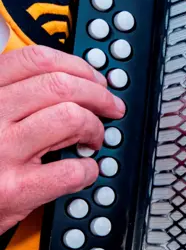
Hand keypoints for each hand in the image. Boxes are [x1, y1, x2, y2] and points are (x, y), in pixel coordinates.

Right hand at [0, 45, 124, 234]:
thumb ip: (13, 95)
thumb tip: (66, 81)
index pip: (36, 60)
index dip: (76, 66)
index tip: (94, 78)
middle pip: (60, 85)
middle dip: (98, 95)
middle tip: (110, 107)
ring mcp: (3, 152)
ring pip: (70, 118)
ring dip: (95, 128)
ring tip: (94, 139)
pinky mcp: (16, 189)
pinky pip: (70, 170)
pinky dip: (88, 170)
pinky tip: (85, 171)